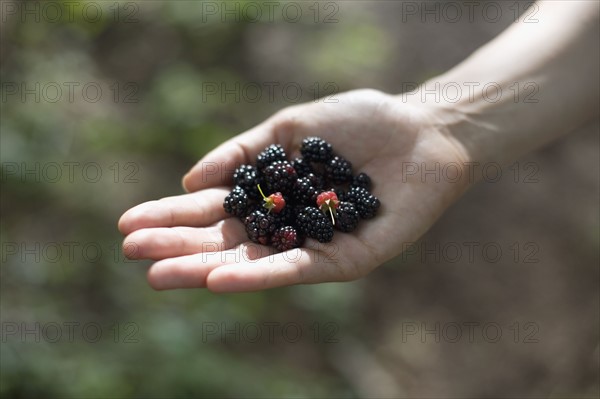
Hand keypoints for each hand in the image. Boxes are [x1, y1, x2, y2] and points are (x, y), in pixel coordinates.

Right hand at [118, 89, 470, 291]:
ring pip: (251, 263)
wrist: (420, 132)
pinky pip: (294, 270)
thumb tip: (189, 182)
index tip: (128, 223)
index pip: (212, 210)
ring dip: (204, 269)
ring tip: (160, 274)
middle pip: (224, 241)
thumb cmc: (358, 123)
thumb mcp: (289, 128)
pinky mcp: (342, 260)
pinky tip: (219, 279)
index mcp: (270, 194)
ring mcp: (311, 246)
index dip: (171, 216)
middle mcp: (285, 224)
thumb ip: (242, 153)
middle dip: (178, 246)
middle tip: (133, 252)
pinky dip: (257, 275)